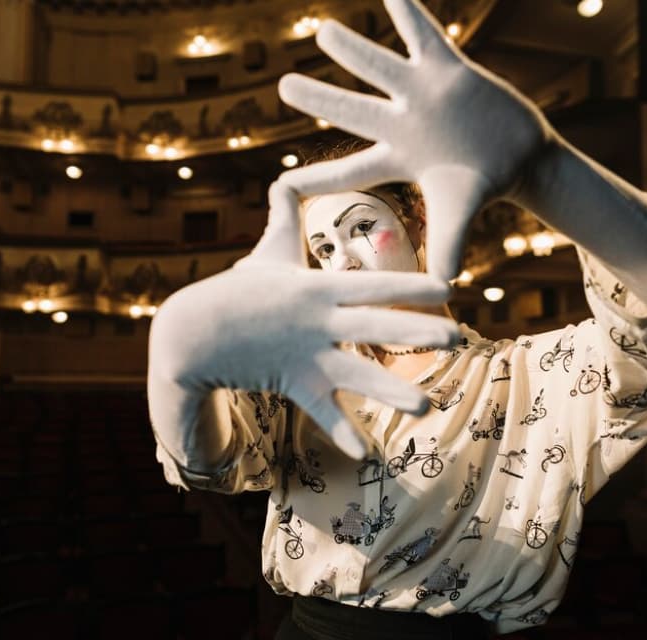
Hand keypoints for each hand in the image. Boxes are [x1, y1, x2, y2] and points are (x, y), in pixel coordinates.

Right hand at [147, 181, 459, 460]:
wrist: (189, 333)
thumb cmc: (236, 290)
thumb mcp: (266, 251)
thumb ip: (284, 215)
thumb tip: (284, 178)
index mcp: (318, 287)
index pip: (372, 284)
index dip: (410, 285)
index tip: (448, 286)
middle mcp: (317, 320)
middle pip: (373, 326)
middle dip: (415, 331)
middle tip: (457, 339)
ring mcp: (306, 354)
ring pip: (354, 375)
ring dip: (390, 390)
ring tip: (426, 405)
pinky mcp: (292, 382)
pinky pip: (319, 411)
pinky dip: (340, 432)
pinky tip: (366, 454)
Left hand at [276, 0, 555, 281]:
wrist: (520, 155)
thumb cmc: (483, 186)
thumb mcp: (460, 217)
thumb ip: (447, 248)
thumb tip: (442, 291)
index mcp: (397, 158)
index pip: (350, 170)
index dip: (319, 178)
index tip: (283, 182)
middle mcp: (402, 123)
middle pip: (351, 110)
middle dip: (317, 99)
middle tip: (282, 85)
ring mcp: (422, 93)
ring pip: (379, 66)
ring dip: (350, 49)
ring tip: (322, 31)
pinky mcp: (449, 69)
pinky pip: (424, 33)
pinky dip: (408, 11)